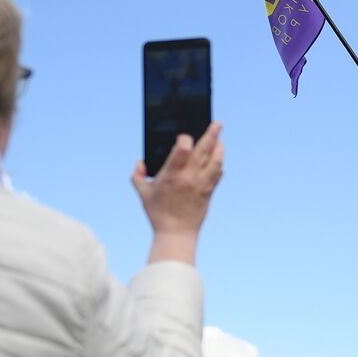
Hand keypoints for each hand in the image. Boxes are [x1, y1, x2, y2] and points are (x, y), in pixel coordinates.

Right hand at [131, 122, 223, 263]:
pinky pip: (218, 173)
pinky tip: (218, 157)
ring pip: (217, 160)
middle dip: (212, 133)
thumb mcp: (143, 194)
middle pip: (205, 149)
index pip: (184, 148)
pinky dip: (219, 162)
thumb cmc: (158, 213)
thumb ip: (137, 175)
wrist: (176, 233)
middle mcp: (190, 177)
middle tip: (217, 123)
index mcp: (172, 174)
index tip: (183, 137)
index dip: (185, 139)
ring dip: (219, 147)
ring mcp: (202, 183)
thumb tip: (140, 162)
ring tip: (219, 139)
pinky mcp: (209, 191)